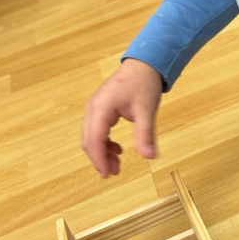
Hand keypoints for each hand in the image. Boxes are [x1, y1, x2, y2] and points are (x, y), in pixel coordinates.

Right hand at [82, 58, 162, 176]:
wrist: (144, 64)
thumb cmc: (144, 83)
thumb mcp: (146, 111)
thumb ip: (145, 135)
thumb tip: (150, 157)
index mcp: (101, 108)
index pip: (94, 140)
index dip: (99, 160)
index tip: (107, 175)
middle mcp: (93, 108)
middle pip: (88, 140)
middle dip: (99, 158)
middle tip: (114, 173)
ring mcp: (95, 107)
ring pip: (91, 136)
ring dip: (102, 152)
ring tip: (117, 165)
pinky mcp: (100, 108)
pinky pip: (96, 130)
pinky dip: (104, 142)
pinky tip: (118, 149)